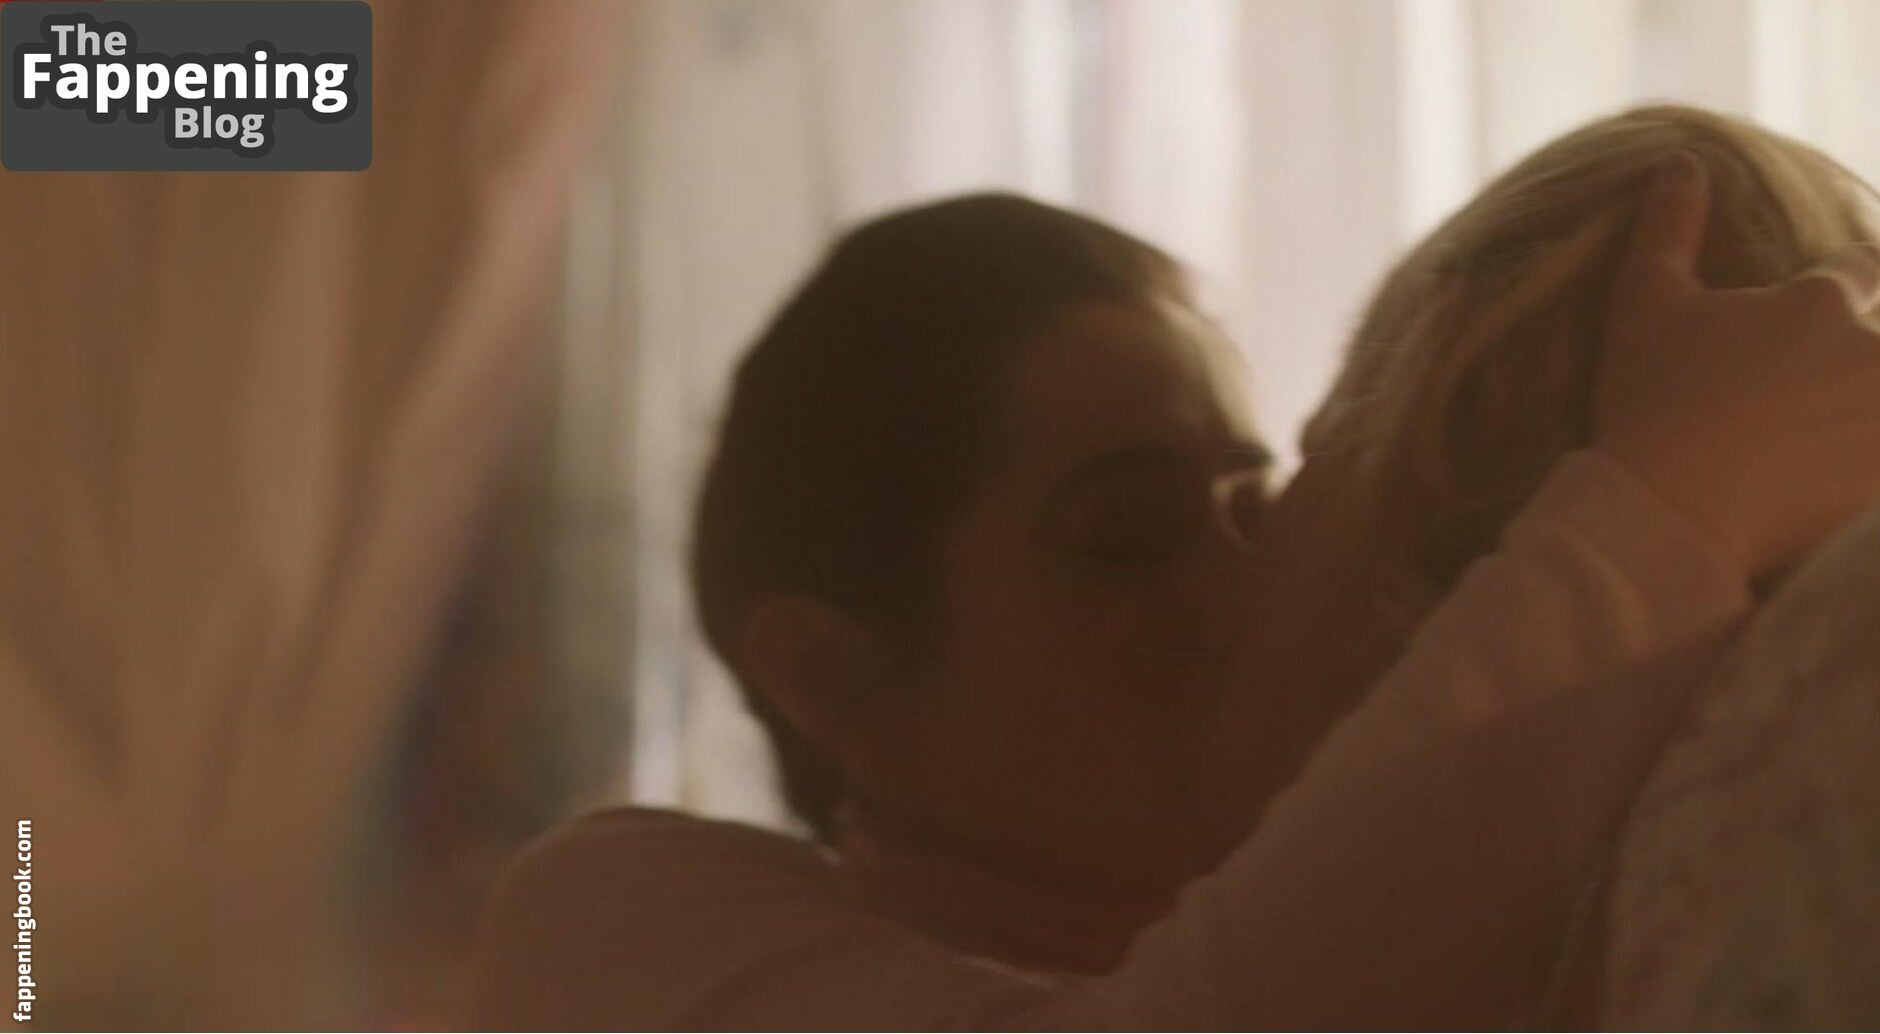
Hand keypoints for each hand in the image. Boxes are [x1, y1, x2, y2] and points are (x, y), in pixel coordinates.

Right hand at [1595, 152, 1879, 578]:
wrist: (1668, 511)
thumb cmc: (1650, 401)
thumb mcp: (1643, 302)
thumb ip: (1669, 226)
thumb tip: (1682, 160)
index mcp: (1821, 298)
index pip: (1865, 270)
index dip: (1846, 287)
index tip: (1817, 316)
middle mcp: (1872, 348)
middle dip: (1860, 355)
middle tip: (1816, 389)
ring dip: (1867, 406)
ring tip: (1829, 433)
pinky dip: (1870, 465)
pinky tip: (1840, 479)